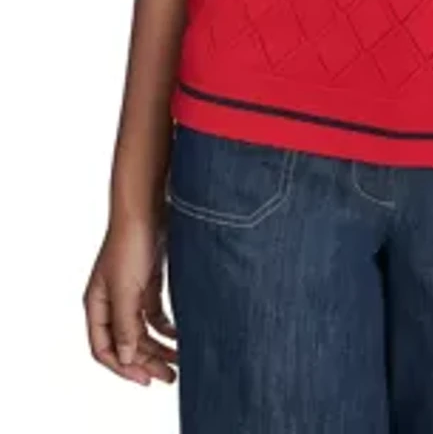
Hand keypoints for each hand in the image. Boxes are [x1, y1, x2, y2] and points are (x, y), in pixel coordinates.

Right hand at [83, 212, 177, 384]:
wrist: (148, 207)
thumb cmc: (131, 242)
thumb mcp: (127, 288)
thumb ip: (126, 324)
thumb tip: (127, 357)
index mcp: (97, 304)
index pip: (103, 348)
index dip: (123, 367)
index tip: (146, 379)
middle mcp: (111, 301)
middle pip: (126, 343)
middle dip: (146, 362)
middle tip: (169, 377)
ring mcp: (130, 292)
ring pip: (142, 331)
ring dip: (158, 347)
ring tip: (179, 361)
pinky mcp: (148, 282)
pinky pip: (154, 315)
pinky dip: (166, 328)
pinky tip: (180, 335)